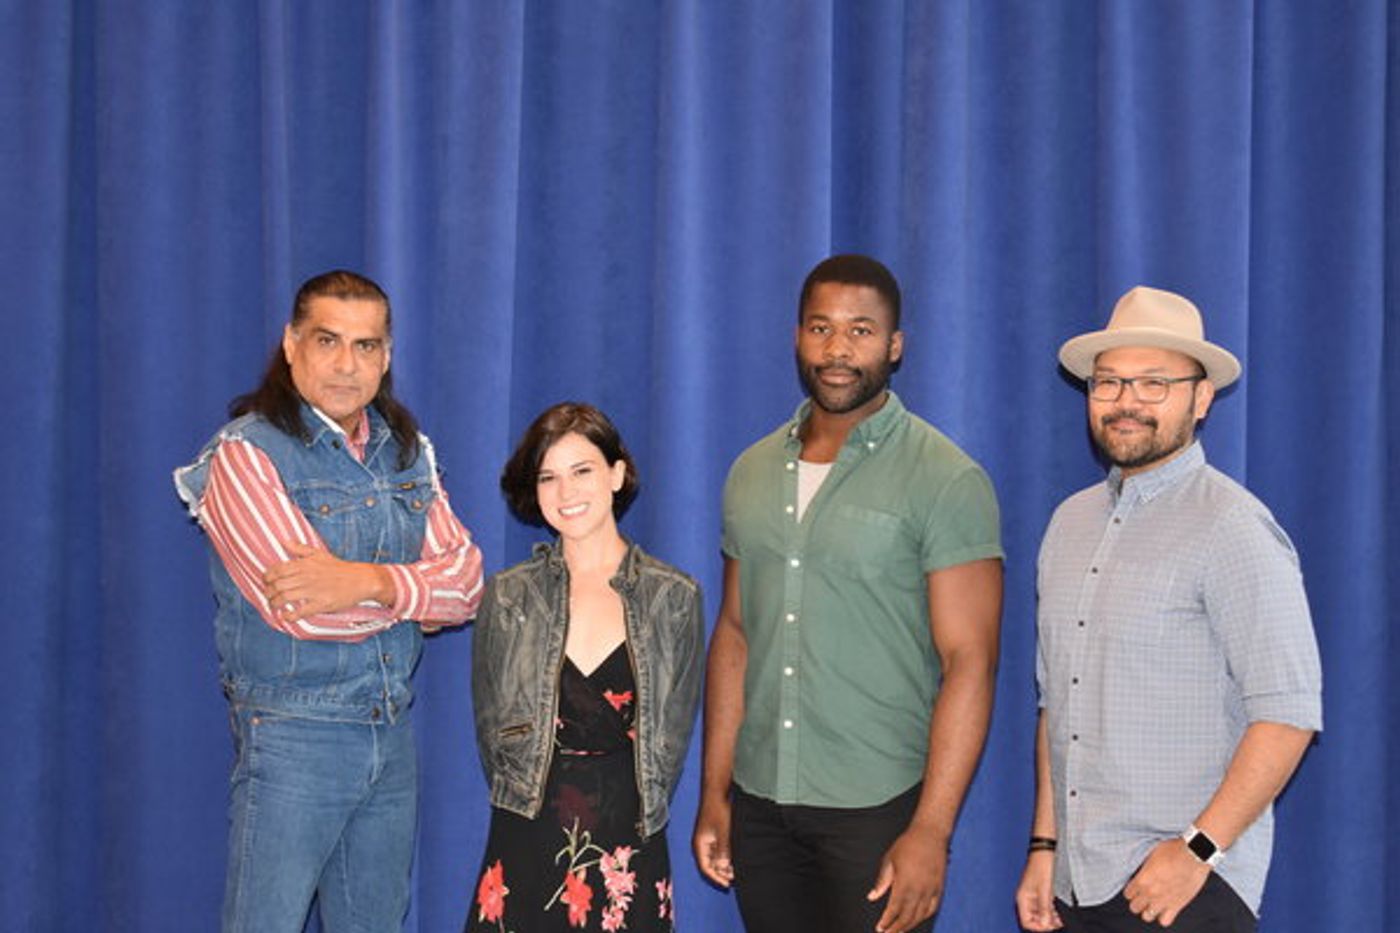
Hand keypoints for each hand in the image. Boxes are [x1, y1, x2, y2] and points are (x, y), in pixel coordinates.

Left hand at [263, 542, 392, 620]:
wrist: (361, 579)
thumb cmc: (339, 567)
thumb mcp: (319, 553)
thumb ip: (300, 548)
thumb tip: (283, 541)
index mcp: (305, 564)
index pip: (277, 570)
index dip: (267, 578)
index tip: (266, 582)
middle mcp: (307, 577)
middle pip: (278, 585)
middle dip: (269, 592)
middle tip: (269, 596)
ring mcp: (313, 591)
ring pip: (285, 597)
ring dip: (275, 603)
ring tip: (274, 606)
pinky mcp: (321, 604)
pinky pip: (300, 611)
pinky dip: (290, 615)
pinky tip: (287, 616)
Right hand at [692, 796, 734, 887]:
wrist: (717, 792)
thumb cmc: (718, 809)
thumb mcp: (723, 832)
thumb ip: (723, 850)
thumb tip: (723, 868)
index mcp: (699, 845)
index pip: (705, 868)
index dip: (716, 877)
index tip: (728, 884)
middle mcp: (701, 844)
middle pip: (709, 864)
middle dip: (721, 873)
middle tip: (734, 877)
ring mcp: (707, 838)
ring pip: (714, 857)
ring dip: (724, 864)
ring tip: (736, 869)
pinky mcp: (713, 833)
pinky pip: (718, 850)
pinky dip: (725, 856)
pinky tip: (734, 857)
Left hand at [867, 825, 946, 932]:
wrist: (930, 834)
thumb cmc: (907, 845)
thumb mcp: (889, 860)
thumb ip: (882, 882)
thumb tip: (872, 897)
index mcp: (904, 884)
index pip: (894, 910)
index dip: (887, 921)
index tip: (880, 929)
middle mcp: (919, 890)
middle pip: (907, 917)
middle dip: (896, 928)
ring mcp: (931, 890)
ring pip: (920, 915)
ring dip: (909, 925)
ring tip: (899, 930)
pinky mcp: (939, 887)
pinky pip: (932, 908)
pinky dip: (924, 916)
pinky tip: (917, 919)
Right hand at [1014, 850, 1061, 930]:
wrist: (1045, 850)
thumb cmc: (1042, 865)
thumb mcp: (1045, 889)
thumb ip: (1044, 907)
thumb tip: (1045, 924)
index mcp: (1022, 898)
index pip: (1026, 921)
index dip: (1038, 927)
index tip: (1050, 926)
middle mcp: (1026, 898)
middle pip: (1033, 919)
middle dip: (1045, 923)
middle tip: (1058, 923)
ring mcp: (1032, 895)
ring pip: (1039, 914)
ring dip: (1049, 917)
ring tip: (1061, 918)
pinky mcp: (1039, 891)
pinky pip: (1043, 906)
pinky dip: (1051, 910)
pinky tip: (1059, 911)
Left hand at [1122, 839, 1210, 926]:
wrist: (1194, 854)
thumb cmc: (1173, 850)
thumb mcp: (1150, 854)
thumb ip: (1144, 867)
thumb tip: (1141, 869)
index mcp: (1142, 879)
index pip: (1128, 894)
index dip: (1130, 891)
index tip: (1135, 888)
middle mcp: (1150, 893)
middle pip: (1134, 907)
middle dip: (1137, 902)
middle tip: (1142, 896)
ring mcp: (1163, 901)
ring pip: (1147, 916)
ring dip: (1148, 910)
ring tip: (1153, 904)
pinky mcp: (1177, 905)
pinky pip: (1165, 921)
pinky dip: (1163, 917)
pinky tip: (1165, 909)